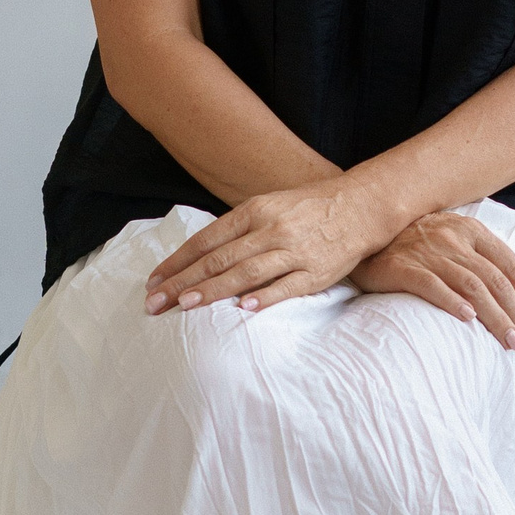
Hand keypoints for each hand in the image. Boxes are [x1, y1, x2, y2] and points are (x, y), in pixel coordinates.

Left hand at [144, 181, 381, 314]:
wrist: (362, 205)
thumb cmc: (309, 208)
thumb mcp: (270, 205)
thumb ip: (238, 230)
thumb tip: (200, 257)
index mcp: (254, 210)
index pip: (206, 240)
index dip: (177, 261)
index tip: (152, 281)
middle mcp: (270, 229)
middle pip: (218, 259)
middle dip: (182, 282)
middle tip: (154, 303)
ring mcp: (294, 250)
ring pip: (246, 273)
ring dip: (213, 291)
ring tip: (186, 305)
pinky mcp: (317, 271)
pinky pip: (287, 286)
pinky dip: (264, 297)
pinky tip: (243, 309)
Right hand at [353, 212, 514, 357]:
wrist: (368, 235)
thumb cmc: (419, 244)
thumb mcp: (461, 239)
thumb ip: (495, 258)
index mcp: (472, 231)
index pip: (510, 266)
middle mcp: (454, 238)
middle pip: (495, 280)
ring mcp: (428, 252)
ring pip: (472, 286)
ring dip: (495, 317)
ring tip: (510, 343)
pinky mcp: (403, 267)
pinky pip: (432, 285)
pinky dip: (452, 302)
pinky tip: (468, 320)